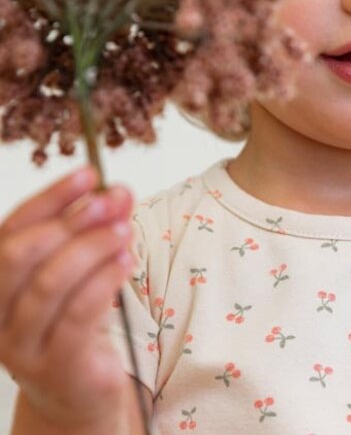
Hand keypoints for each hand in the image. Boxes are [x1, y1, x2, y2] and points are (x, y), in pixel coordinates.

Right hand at [0, 166, 135, 426]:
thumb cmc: (76, 321)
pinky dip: (103, 280)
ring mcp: (22, 345)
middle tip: (112, 200)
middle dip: (72, 220)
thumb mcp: (81, 270)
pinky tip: (125, 260)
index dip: (51, 198)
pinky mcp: (57, 366)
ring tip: (124, 229)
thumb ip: (94, 231)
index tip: (90, 174)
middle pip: (23, 254)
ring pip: (49, 283)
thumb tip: (117, 192)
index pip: (10, 230)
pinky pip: (77, 314)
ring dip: (92, 247)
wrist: (80, 391)